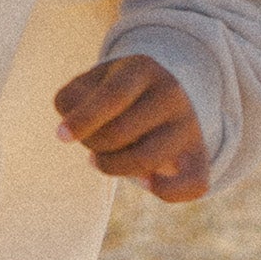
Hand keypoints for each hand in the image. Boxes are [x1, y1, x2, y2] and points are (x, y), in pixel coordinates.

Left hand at [54, 55, 209, 200]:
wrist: (164, 97)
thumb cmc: (114, 95)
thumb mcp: (91, 83)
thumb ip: (71, 100)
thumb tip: (70, 131)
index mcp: (142, 69)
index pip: (112, 96)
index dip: (83, 119)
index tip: (61, 136)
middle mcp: (171, 94)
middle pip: (119, 133)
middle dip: (93, 144)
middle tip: (90, 141)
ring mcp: (188, 126)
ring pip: (144, 160)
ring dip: (111, 167)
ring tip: (102, 159)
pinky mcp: (199, 157)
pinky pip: (192, 185)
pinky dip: (166, 190)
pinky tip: (145, 182)